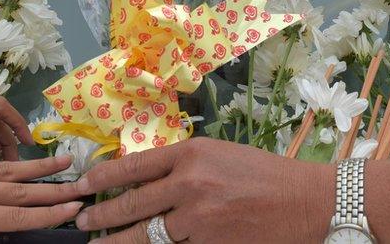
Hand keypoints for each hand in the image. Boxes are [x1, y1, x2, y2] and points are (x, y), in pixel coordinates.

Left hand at [0, 127, 84, 242]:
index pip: (13, 214)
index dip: (45, 214)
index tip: (73, 211)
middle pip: (18, 188)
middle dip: (53, 189)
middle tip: (84, 188)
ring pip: (6, 168)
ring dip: (38, 166)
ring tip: (64, 160)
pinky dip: (8, 158)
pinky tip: (20, 156)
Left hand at [71, 138, 333, 242]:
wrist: (308, 201)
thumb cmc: (266, 174)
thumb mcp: (220, 155)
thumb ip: (184, 164)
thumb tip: (146, 179)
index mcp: (191, 153)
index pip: (134, 165)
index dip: (102, 177)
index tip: (82, 185)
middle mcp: (190, 183)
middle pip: (133, 203)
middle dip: (102, 214)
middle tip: (81, 221)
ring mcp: (199, 218)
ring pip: (148, 234)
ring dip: (120, 240)